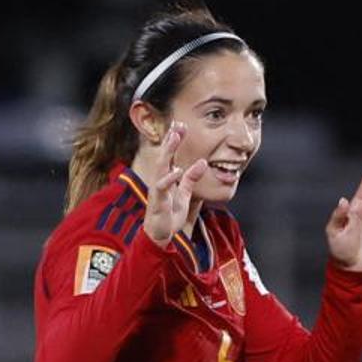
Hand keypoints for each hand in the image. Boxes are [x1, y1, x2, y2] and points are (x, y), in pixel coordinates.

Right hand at [143, 121, 207, 247]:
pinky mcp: (158, 201)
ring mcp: (158, 190)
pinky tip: (177, 170)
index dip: (174, 140)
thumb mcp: (185, 194)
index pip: (170, 155)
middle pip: (164, 156)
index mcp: (167, 178)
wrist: (161, 236)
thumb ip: (191, 179)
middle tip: (177, 124)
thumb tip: (203, 162)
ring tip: (174, 137)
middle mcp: (160, 180)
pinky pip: (162, 187)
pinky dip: (170, 178)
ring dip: (167, 151)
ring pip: (161, 166)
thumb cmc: (170, 215)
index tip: (181, 125)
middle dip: (170, 140)